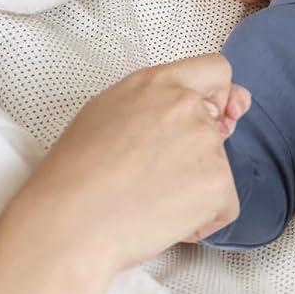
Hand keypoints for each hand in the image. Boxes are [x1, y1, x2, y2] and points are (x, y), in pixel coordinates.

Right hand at [0, 53, 246, 282]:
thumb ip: (153, 106)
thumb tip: (190, 118)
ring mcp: (207, 143)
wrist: (70, 220)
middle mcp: (187, 105)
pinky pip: (224, 206)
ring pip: (219, 169)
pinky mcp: (218, 183)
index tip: (215, 114)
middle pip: (218, 127)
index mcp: (158, 83)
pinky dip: (203, 220)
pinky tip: (164, 222)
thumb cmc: (74, 174)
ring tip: (148, 202)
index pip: (216, 71)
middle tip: (161, 176)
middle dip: (200, 152)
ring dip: (194, 188)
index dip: (219, 95)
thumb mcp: (105, 113)